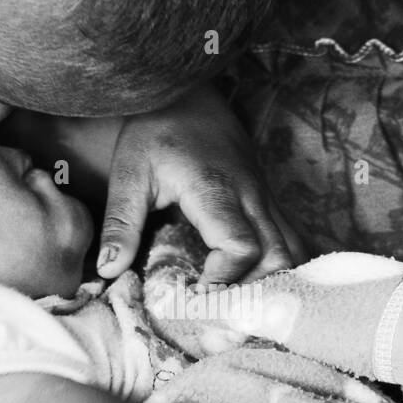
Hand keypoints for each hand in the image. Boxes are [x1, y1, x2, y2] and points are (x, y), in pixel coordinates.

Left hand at [97, 83, 303, 283]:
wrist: (186, 91)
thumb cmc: (155, 131)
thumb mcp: (129, 175)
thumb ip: (120, 224)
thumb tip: (109, 271)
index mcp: (215, 190)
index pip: (241, 246)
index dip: (225, 279)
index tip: (198, 293)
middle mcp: (251, 195)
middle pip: (279, 256)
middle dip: (256, 290)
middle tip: (221, 310)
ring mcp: (265, 195)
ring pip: (294, 248)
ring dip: (273, 280)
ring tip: (238, 301)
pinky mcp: (268, 197)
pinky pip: (291, 236)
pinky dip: (281, 264)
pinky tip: (258, 282)